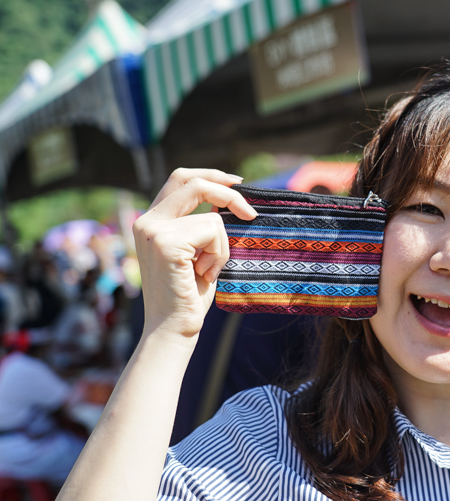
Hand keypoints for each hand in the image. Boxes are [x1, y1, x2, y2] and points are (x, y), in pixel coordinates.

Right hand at [133, 169, 256, 342]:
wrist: (174, 327)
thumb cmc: (190, 294)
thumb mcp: (196, 251)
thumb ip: (201, 224)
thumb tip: (227, 201)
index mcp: (151, 221)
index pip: (180, 179)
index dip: (210, 175)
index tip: (237, 182)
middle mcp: (146, 221)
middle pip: (193, 182)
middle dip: (228, 194)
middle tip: (250, 214)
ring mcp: (153, 230)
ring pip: (212, 218)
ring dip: (222, 247)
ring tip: (207, 271)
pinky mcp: (166, 243)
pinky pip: (213, 232)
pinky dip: (218, 255)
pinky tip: (203, 275)